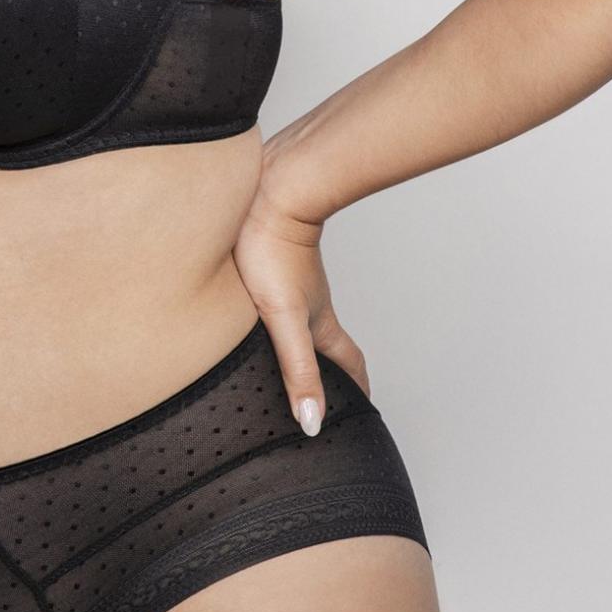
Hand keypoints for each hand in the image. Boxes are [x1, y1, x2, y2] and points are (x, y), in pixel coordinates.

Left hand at [231, 186, 370, 435]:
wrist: (267, 191)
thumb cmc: (274, 249)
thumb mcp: (284, 319)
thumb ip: (298, 367)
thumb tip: (314, 420)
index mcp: (318, 321)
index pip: (348, 363)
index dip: (356, 389)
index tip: (361, 411)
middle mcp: (310, 302)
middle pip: (327, 343)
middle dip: (330, 370)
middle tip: (326, 394)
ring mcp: (292, 281)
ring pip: (303, 318)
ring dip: (301, 342)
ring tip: (287, 361)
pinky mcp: (270, 261)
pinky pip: (277, 296)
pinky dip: (273, 316)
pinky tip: (251, 315)